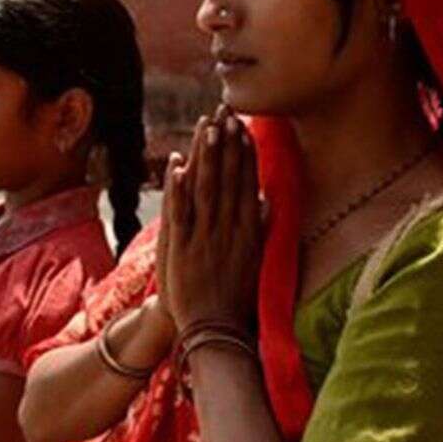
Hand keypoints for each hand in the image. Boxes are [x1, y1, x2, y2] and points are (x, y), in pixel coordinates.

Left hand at [162, 109, 263, 332]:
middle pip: (229, 179)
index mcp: (249, 231)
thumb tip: (265, 200)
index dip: (244, 153)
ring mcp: (206, 239)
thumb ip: (260, 228)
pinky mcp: (183, 250)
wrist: (213, 329)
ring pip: (206, 190)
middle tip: (226, 112)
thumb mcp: (255, 259)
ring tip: (206, 127)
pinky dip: (178, 189)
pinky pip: (180, 213)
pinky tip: (177, 165)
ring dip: (206, 156)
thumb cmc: (234, 295)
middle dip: (227, 144)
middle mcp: (230, 230)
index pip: (247, 183)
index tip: (242, 128)